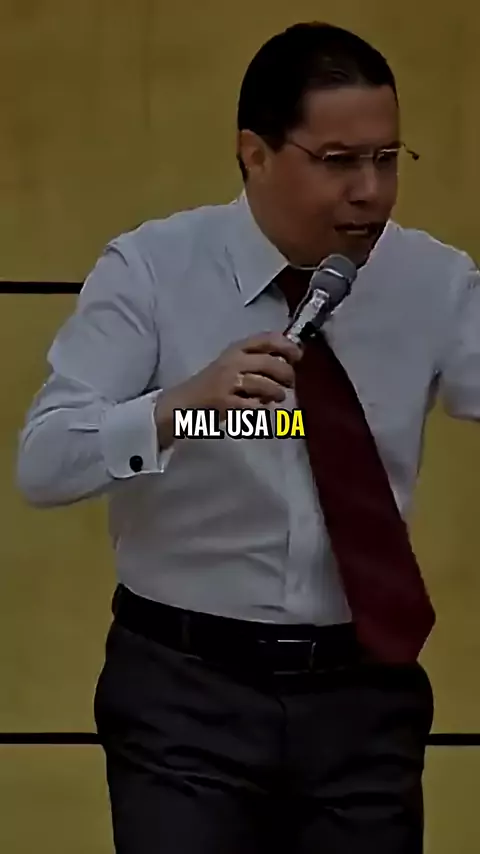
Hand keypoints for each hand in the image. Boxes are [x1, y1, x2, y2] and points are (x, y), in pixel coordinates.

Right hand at [154, 331, 301, 447]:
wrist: (184, 402)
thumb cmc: (213, 383)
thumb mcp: (232, 364)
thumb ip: (256, 361)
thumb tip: (290, 361)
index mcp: (235, 349)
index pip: (265, 339)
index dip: (286, 346)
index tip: (298, 356)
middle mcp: (232, 361)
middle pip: (269, 362)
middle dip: (286, 373)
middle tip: (289, 383)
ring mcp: (227, 381)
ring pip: (264, 384)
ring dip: (276, 393)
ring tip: (278, 398)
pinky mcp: (225, 402)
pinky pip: (252, 405)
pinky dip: (261, 409)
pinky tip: (262, 409)